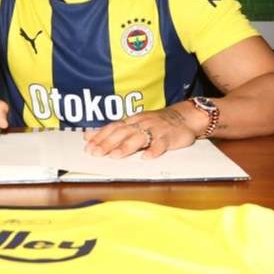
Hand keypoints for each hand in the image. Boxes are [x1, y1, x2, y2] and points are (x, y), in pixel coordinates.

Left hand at [83, 104, 198, 158]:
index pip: (113, 128)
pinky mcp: (169, 138)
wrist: (184, 116)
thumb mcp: (133, 124)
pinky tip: (147, 157)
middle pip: (122, 133)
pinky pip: (161, 144)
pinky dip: (154, 150)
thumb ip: (112, 130)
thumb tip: (88, 136)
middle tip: (96, 153)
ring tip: (116, 156)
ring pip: (140, 137)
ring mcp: (156, 130)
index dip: (100, 137)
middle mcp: (141, 124)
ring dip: (127, 147)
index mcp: (132, 121)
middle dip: (108, 143)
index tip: (88, 147)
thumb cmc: (156, 122)